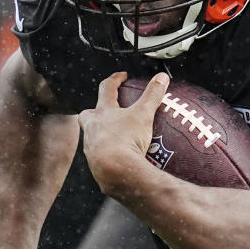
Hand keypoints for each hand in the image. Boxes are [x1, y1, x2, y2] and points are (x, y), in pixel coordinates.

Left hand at [78, 71, 168, 192]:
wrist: (115, 172)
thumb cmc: (126, 139)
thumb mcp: (143, 114)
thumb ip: (152, 95)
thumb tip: (162, 77)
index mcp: (102, 113)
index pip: (106, 89)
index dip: (115, 80)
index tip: (122, 76)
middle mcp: (92, 129)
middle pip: (87, 115)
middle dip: (95, 111)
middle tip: (107, 111)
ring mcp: (91, 148)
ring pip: (92, 137)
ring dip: (101, 134)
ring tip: (116, 137)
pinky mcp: (95, 166)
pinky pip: (100, 158)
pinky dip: (108, 155)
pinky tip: (119, 159)